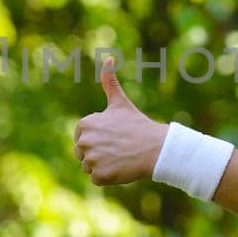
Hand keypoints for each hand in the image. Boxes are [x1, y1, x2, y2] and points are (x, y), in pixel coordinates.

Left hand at [72, 58, 167, 184]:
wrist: (155, 147)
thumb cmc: (137, 125)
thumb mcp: (120, 102)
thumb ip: (109, 81)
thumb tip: (108, 57)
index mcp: (85, 124)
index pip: (81, 138)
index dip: (97, 139)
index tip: (112, 137)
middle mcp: (84, 142)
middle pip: (83, 154)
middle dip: (98, 154)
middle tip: (117, 148)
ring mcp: (91, 159)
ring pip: (89, 167)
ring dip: (103, 166)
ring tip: (120, 157)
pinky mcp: (99, 175)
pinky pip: (97, 179)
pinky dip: (108, 177)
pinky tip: (121, 167)